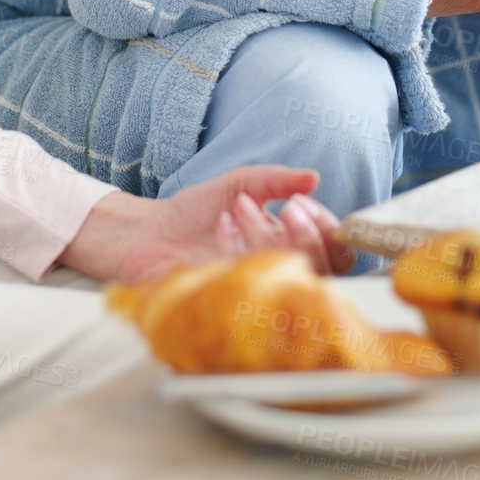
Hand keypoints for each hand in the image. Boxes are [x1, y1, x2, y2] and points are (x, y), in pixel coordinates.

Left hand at [61, 168, 353, 281]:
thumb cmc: (194, 212)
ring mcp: (255, 292)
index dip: (327, 229)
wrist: (146, 232)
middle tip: (288, 207)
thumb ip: (275, 180)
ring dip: (268, 236)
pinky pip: (249, 284)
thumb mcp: (239, 184)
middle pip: (324, 272)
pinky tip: (221, 223)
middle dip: (309, 236)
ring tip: (241, 206)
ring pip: (287, 277)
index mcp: (288, 248)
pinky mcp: (228, 302)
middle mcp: (278, 275)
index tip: (302, 202)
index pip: (333, 252)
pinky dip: (237, 246)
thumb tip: (313, 176)